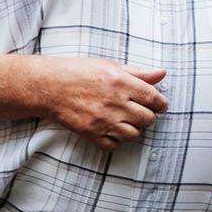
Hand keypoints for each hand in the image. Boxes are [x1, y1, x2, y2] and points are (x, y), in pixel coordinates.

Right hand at [43, 58, 170, 150]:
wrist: (50, 86)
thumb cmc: (79, 72)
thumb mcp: (111, 65)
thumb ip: (138, 72)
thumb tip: (162, 73)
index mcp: (121, 82)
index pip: (153, 98)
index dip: (161, 103)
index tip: (160, 105)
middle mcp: (115, 103)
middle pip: (147, 119)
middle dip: (148, 116)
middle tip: (142, 112)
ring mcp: (103, 121)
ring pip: (134, 135)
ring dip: (134, 129)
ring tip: (127, 121)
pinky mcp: (91, 134)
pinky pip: (114, 145)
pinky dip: (117, 140)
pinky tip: (113, 130)